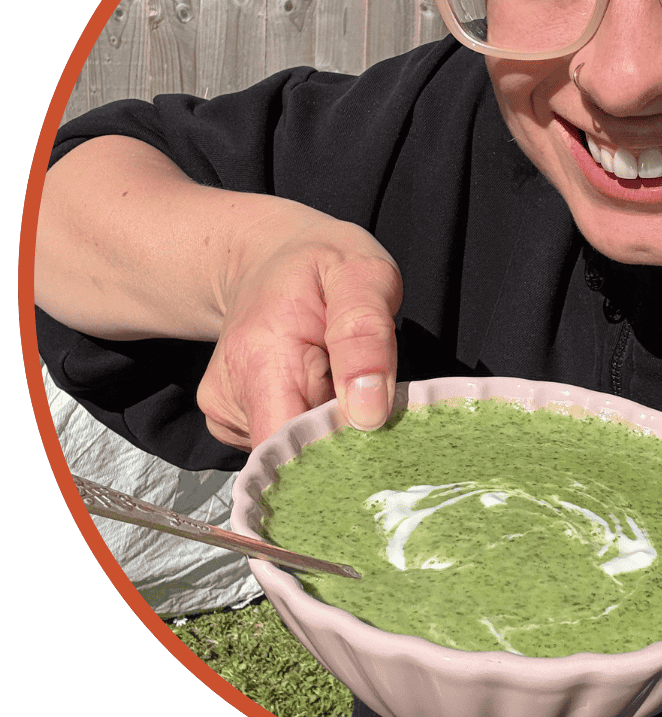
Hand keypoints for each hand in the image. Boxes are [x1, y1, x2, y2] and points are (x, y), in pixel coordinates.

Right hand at [195, 208, 402, 450]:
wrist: (268, 256)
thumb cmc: (321, 262)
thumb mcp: (361, 274)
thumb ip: (366, 336)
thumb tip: (368, 413)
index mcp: (260, 359)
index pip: (289, 449)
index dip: (337, 460)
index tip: (377, 443)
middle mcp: (232, 394)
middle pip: (297, 459)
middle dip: (344, 446)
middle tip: (377, 403)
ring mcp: (228, 413)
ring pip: (296, 455)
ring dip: (332, 432)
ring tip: (343, 383)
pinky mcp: (235, 423)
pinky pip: (286, 446)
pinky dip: (315, 430)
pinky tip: (322, 391)